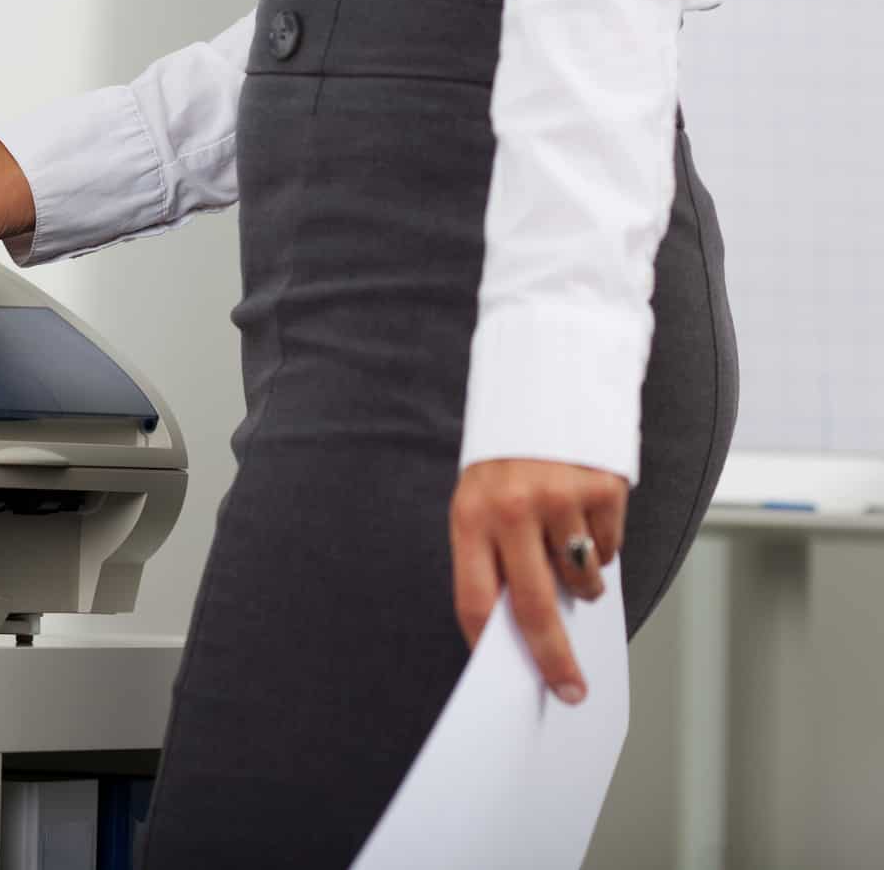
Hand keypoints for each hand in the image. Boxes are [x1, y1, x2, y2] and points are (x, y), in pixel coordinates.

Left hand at [449, 459, 627, 703]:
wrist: (544, 389)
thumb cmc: (506, 464)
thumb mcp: (481, 502)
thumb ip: (496, 557)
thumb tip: (528, 630)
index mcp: (470, 517)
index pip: (473, 598)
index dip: (487, 643)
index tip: (506, 678)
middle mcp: (512, 510)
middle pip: (534, 608)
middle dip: (554, 659)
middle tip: (571, 691)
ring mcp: (559, 499)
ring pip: (582, 581)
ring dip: (582, 585)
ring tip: (568, 551)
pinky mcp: (602, 489)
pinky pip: (609, 550)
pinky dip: (602, 547)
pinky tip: (585, 517)